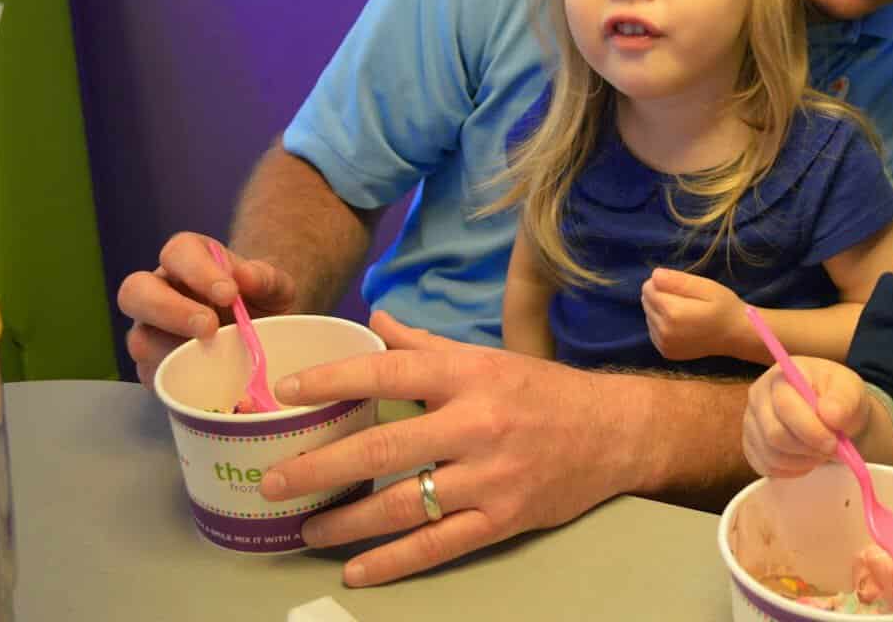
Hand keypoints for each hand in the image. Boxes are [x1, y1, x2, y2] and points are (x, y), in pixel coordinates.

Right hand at [119, 231, 296, 388]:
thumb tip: (245, 276)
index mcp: (189, 260)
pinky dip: (177, 377)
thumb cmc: (262, 304)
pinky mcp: (152, 367)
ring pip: (139, 338)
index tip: (228, 294)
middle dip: (169, 309)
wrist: (264, 341)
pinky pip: (151, 374)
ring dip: (172, 350)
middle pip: (135, 291)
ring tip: (211, 358)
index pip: (178, 251)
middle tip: (208, 328)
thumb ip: (265, 279)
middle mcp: (160, 290)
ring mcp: (150, 331)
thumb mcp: (276, 289)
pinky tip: (205, 377)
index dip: (197, 270)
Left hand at [258, 311, 651, 586]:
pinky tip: (356, 569)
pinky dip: (392, 562)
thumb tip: (374, 322)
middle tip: (275, 481)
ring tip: (306, 528)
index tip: (287, 392)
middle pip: (384, 448)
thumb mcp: (487, 358)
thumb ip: (426, 345)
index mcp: (470, 374)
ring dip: (347, 522)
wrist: (617, 432)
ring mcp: (491, 476)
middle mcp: (478, 422)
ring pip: (404, 504)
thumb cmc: (544, 391)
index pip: (390, 371)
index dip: (334, 381)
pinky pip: (439, 545)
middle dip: (321, 468)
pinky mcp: (505, 519)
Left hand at [640, 267, 745, 361]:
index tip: (682, 287)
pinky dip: (663, 324)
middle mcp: (664, 331)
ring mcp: (663, 344)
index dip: (663, 282)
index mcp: (673, 313)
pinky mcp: (665, 352)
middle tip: (686, 299)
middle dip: (661, 295)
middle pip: (646, 302)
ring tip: (685, 312)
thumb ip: (679, 281)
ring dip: (661, 310)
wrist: (735, 336)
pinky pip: (653, 330)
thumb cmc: (724, 308)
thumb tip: (654, 275)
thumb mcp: (706, 287)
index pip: (648, 287)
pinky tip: (681, 324)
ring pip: (648, 315)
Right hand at [742, 355, 869, 476]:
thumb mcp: (850, 391)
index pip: (785, 406)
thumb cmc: (837, 398)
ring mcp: (751, 422)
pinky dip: (792, 470)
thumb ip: (843, 401)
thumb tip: (830, 414)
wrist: (832, 413)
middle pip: (775, 434)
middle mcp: (759, 396)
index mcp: (781, 376)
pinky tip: (807, 458)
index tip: (834, 443)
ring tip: (821, 451)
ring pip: (771, 455)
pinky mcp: (751, 446)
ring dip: (803, 460)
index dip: (810, 430)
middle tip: (830, 449)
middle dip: (808, 448)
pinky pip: (767, 467)